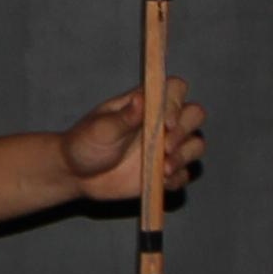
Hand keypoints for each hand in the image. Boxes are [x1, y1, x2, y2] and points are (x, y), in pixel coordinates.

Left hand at [59, 78, 205, 206]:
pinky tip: (161, 183)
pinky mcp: (165, 172)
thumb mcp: (100, 129)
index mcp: (146, 104)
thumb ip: (124, 116)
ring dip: (185, 156)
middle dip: (185, 131)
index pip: (175, 90)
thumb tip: (141, 99)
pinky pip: (185, 174)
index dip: (176, 102)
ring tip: (163, 170)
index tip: (165, 122)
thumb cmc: (86, 143)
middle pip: (194, 115)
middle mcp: (161, 123)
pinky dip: (178, 179)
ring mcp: (165, 148)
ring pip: (195, 145)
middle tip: (166, 148)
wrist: (77, 174)